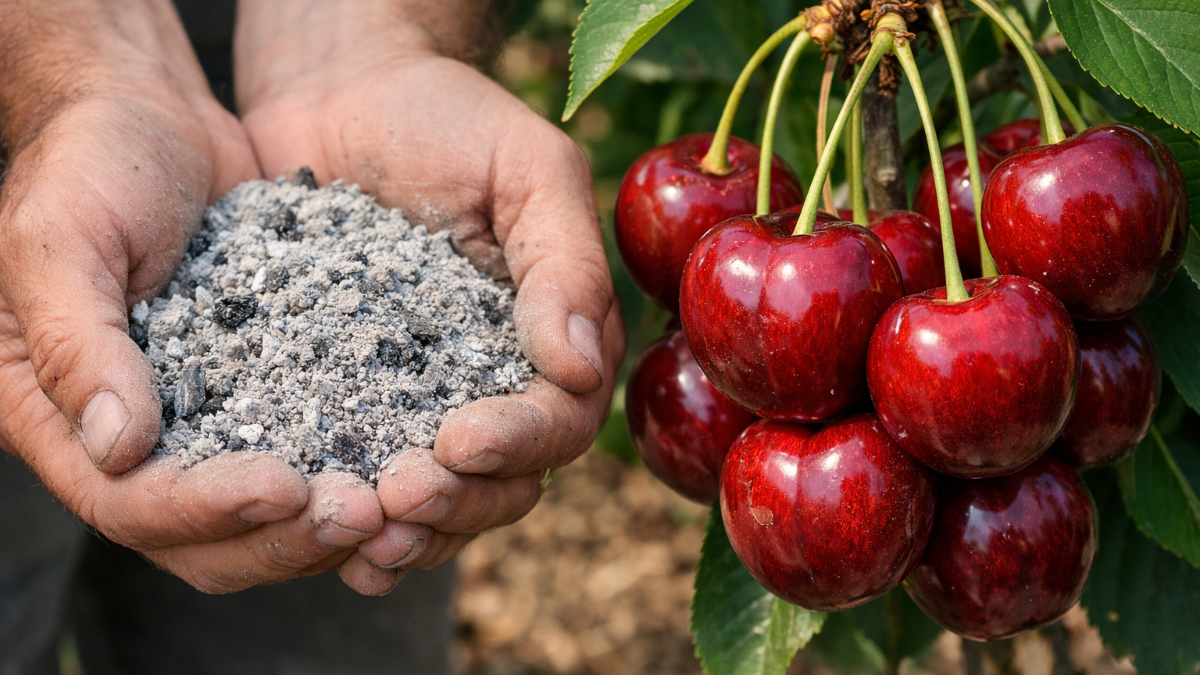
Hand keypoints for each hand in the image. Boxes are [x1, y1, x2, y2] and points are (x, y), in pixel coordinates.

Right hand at [0, 0, 384, 592]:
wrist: (150, 119)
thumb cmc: (89, 163)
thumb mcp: (61, 238)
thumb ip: (79, 343)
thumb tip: (119, 450)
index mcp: (59, 420)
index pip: (130, 505)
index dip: (205, 510)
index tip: (283, 488)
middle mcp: (130, 445)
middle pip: (204, 542)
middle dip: (284, 538)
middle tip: (367, 513)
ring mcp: (201, 427)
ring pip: (263, 520)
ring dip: (326, 524)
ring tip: (397, 500)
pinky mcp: (262, 398)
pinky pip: (306, 455)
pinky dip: (350, 471)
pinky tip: (410, 460)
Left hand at [236, 1, 624, 593]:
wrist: (339, 94)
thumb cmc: (445, 116)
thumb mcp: (525, 167)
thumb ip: (562, 262)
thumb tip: (582, 368)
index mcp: (554, 336)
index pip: (560, 417)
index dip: (519, 442)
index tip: (459, 442)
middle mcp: (498, 382)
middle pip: (506, 480)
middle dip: (458, 501)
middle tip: (397, 499)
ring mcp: (425, 400)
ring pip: (444, 500)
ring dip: (412, 532)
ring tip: (364, 540)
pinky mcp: (354, 402)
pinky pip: (366, 477)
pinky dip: (357, 524)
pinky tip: (325, 542)